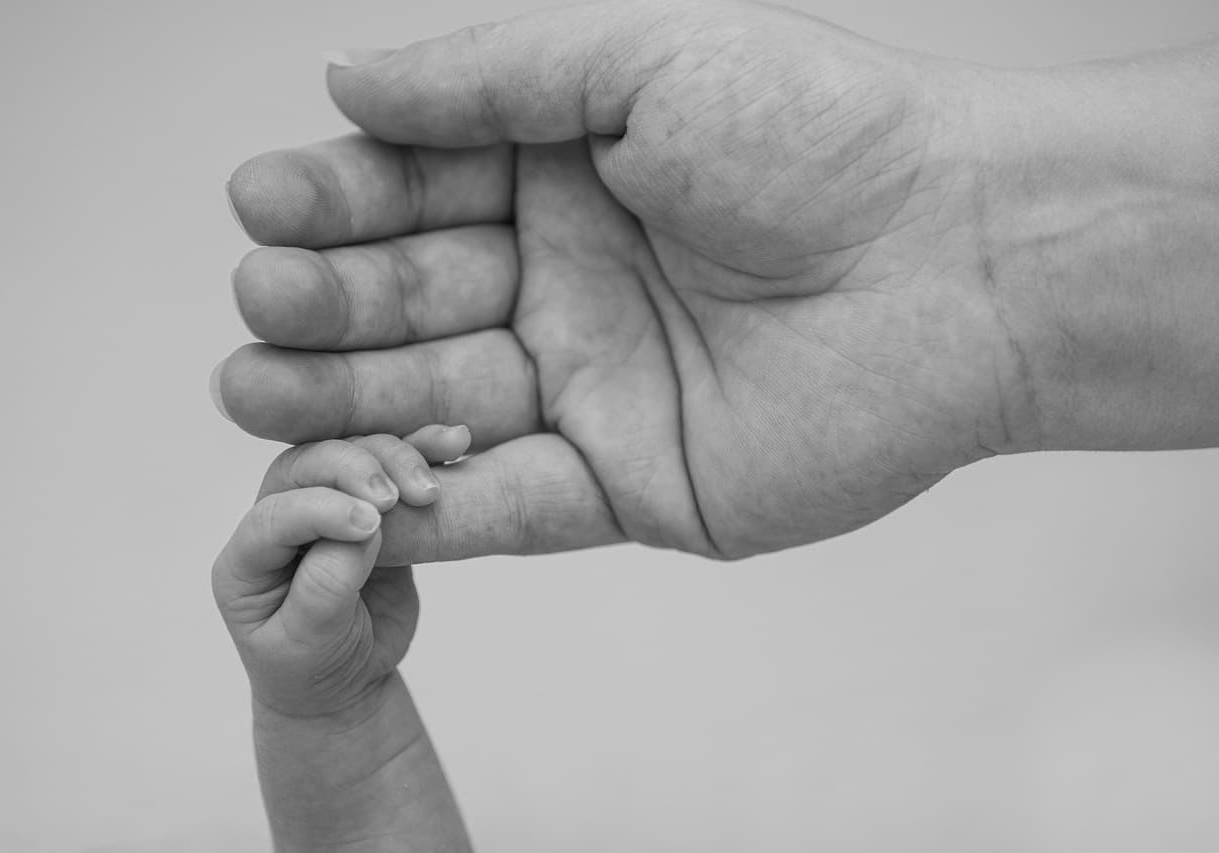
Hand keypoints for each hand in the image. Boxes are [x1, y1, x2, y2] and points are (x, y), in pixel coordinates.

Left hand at [212, 426, 469, 717]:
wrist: (345, 684)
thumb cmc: (314, 668)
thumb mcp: (307, 644)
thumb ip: (326, 586)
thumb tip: (365, 531)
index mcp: (248, 557)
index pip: (275, 514)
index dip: (322, 510)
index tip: (372, 523)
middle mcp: (281, 519)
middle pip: (308, 465)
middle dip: (354, 469)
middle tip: (395, 498)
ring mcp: (327, 506)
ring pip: (352, 453)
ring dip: (393, 457)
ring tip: (430, 488)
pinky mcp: (373, 507)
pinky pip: (393, 467)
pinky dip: (422, 450)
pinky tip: (453, 442)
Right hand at [213, 0, 1218, 560]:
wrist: (964, 261)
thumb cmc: (825, 138)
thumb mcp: (642, 62)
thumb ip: (488, 77)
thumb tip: (346, 76)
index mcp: (566, 179)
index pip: (417, 194)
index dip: (337, 201)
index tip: (263, 203)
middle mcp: (569, 285)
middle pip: (414, 303)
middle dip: (327, 305)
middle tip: (259, 301)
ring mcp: (593, 391)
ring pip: (441, 409)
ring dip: (344, 408)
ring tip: (253, 391)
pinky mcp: (631, 486)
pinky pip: (511, 506)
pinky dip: (431, 509)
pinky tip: (350, 496)